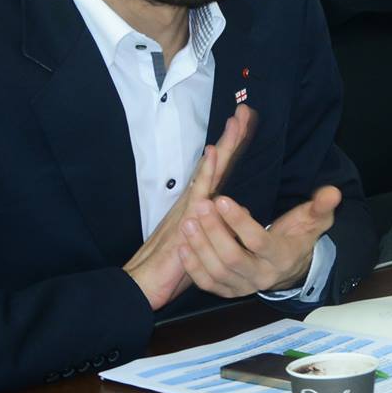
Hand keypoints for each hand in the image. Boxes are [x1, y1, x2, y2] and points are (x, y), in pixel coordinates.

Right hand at [124, 103, 254, 309]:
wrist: (145, 282)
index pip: (220, 171)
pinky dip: (207, 169)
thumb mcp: (205, 242)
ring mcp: (189, 205)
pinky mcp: (185, 217)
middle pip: (218, 163)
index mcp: (200, 205)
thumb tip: (237, 214)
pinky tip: (214, 152)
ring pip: (211, 169)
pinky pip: (199, 189)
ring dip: (224, 145)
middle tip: (245, 111)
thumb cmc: (174, 265)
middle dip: (232, 137)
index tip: (246, 126)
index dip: (233, 150)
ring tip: (236, 122)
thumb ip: (219, 227)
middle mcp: (194, 200)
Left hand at [176, 186, 340, 298]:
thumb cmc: (299, 237)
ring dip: (199, 246)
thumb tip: (332, 192)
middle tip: (200, 206)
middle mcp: (262, 276)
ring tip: (188, 221)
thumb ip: (322, 206)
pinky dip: (193, 265)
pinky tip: (183, 244)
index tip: (222, 199)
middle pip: (232, 258)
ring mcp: (243, 287)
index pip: (258, 242)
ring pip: (216, 271)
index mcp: (282, 257)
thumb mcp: (315, 220)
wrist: (291, 267)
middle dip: (213, 232)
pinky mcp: (228, 291)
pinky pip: (207, 283)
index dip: (239, 222)